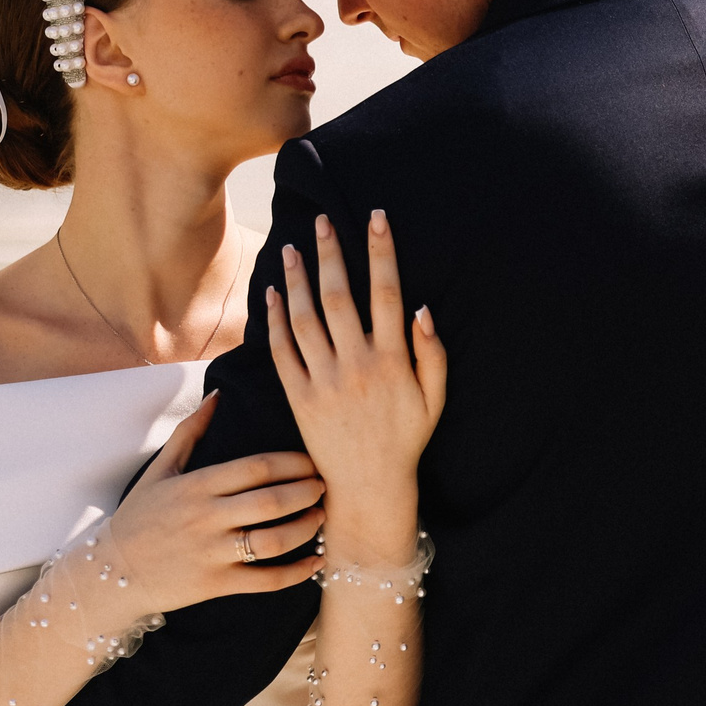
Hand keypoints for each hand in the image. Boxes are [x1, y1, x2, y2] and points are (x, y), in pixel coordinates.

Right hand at [111, 394, 329, 608]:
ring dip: (307, 528)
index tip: (313, 460)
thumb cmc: (140, 516)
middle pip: (271, 500)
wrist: (111, 573)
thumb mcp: (160, 470)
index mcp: (197, 486)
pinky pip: (266, 581)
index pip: (256, 467)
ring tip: (321, 517)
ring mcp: (212, 554)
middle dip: (307, 492)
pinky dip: (297, 573)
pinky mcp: (216, 585)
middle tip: (325, 486)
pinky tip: (317, 561)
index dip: (293, 462)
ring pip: (274, 541)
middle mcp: (206, 518)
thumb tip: (219, 394)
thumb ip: (191, 431)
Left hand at [268, 210, 447, 564]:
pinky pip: (283, 351)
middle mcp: (356, 366)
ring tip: (291, 249)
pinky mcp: (299, 397)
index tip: (376, 219)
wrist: (368, 486)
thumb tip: (421, 308)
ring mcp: (324, 381)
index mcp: (392, 361)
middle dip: (332, 254)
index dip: (382, 253)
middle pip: (340, 297)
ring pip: (305, 318)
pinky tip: (271, 294)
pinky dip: (275, 320)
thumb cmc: (406, 439)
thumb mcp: (434, 399)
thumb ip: (432, 353)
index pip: (387, 294)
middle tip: (322, 222)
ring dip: (297, 279)